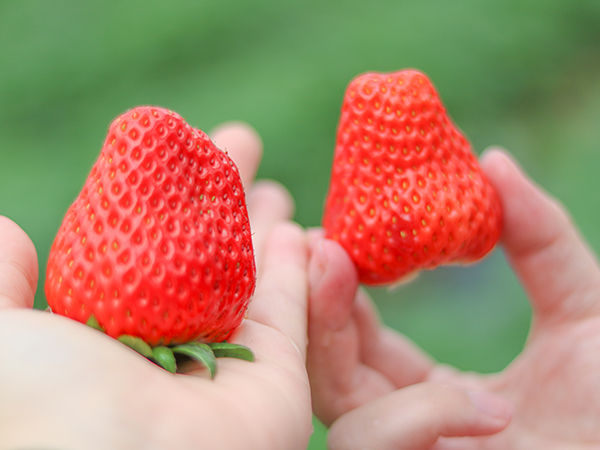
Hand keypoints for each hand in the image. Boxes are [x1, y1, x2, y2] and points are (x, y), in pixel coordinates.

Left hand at [0, 123, 312, 449]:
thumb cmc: (38, 404)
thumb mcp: (0, 330)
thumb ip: (2, 280)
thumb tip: (12, 234)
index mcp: (105, 339)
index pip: (143, 252)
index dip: (162, 199)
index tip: (174, 149)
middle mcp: (166, 355)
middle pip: (203, 260)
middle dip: (223, 199)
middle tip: (238, 142)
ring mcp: (223, 375)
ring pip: (251, 287)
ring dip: (264, 232)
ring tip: (274, 183)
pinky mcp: (275, 390)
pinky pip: (291, 321)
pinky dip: (297, 276)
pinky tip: (298, 231)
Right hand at [307, 148, 599, 448]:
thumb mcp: (582, 306)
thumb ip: (539, 239)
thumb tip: (492, 160)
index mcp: (436, 391)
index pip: (361, 345)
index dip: (337, 293)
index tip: (325, 234)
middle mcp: (415, 428)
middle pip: (328, 374)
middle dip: (310, 305)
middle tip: (312, 241)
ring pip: (335, 412)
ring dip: (331, 339)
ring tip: (341, 268)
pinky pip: (373, 445)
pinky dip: (413, 416)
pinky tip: (487, 404)